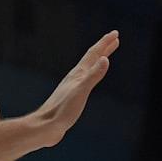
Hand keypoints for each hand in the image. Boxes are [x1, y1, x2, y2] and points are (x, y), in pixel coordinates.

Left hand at [33, 31, 118, 146]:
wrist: (46, 127)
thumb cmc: (63, 110)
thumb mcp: (81, 92)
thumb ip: (93, 75)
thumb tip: (105, 59)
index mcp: (78, 74)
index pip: (93, 54)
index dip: (105, 43)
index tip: (115, 33)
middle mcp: (74, 78)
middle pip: (91, 59)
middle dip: (103, 48)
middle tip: (114, 38)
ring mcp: (72, 87)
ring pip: (87, 69)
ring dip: (97, 60)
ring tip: (104, 56)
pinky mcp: (71, 98)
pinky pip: (85, 81)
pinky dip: (91, 75)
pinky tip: (88, 80)